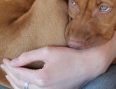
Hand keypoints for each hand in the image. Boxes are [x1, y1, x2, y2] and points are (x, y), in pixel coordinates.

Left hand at [1, 31, 115, 88]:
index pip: (19, 72)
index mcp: (41, 78)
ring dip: (17, 82)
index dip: (10, 65)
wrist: (86, 66)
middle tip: (5, 66)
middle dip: (11, 74)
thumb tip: (15, 60)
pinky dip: (26, 86)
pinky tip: (25, 81)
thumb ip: (30, 56)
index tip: (4, 59)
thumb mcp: (49, 51)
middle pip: (20, 84)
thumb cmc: (69, 56)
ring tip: (11, 74)